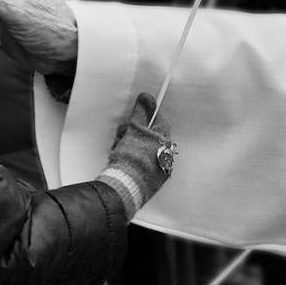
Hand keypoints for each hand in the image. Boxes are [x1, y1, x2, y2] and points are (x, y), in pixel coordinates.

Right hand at [98, 92, 175, 215]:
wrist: (125, 188)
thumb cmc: (132, 156)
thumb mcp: (135, 129)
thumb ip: (141, 112)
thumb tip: (146, 96)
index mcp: (165, 141)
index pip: (159, 121)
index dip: (145, 116)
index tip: (134, 117)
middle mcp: (167, 155)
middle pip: (149, 136)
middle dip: (134, 132)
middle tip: (121, 134)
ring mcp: (160, 169)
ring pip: (144, 150)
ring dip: (130, 146)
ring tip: (118, 150)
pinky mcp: (151, 182)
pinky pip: (142, 165)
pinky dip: (132, 161)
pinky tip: (121, 162)